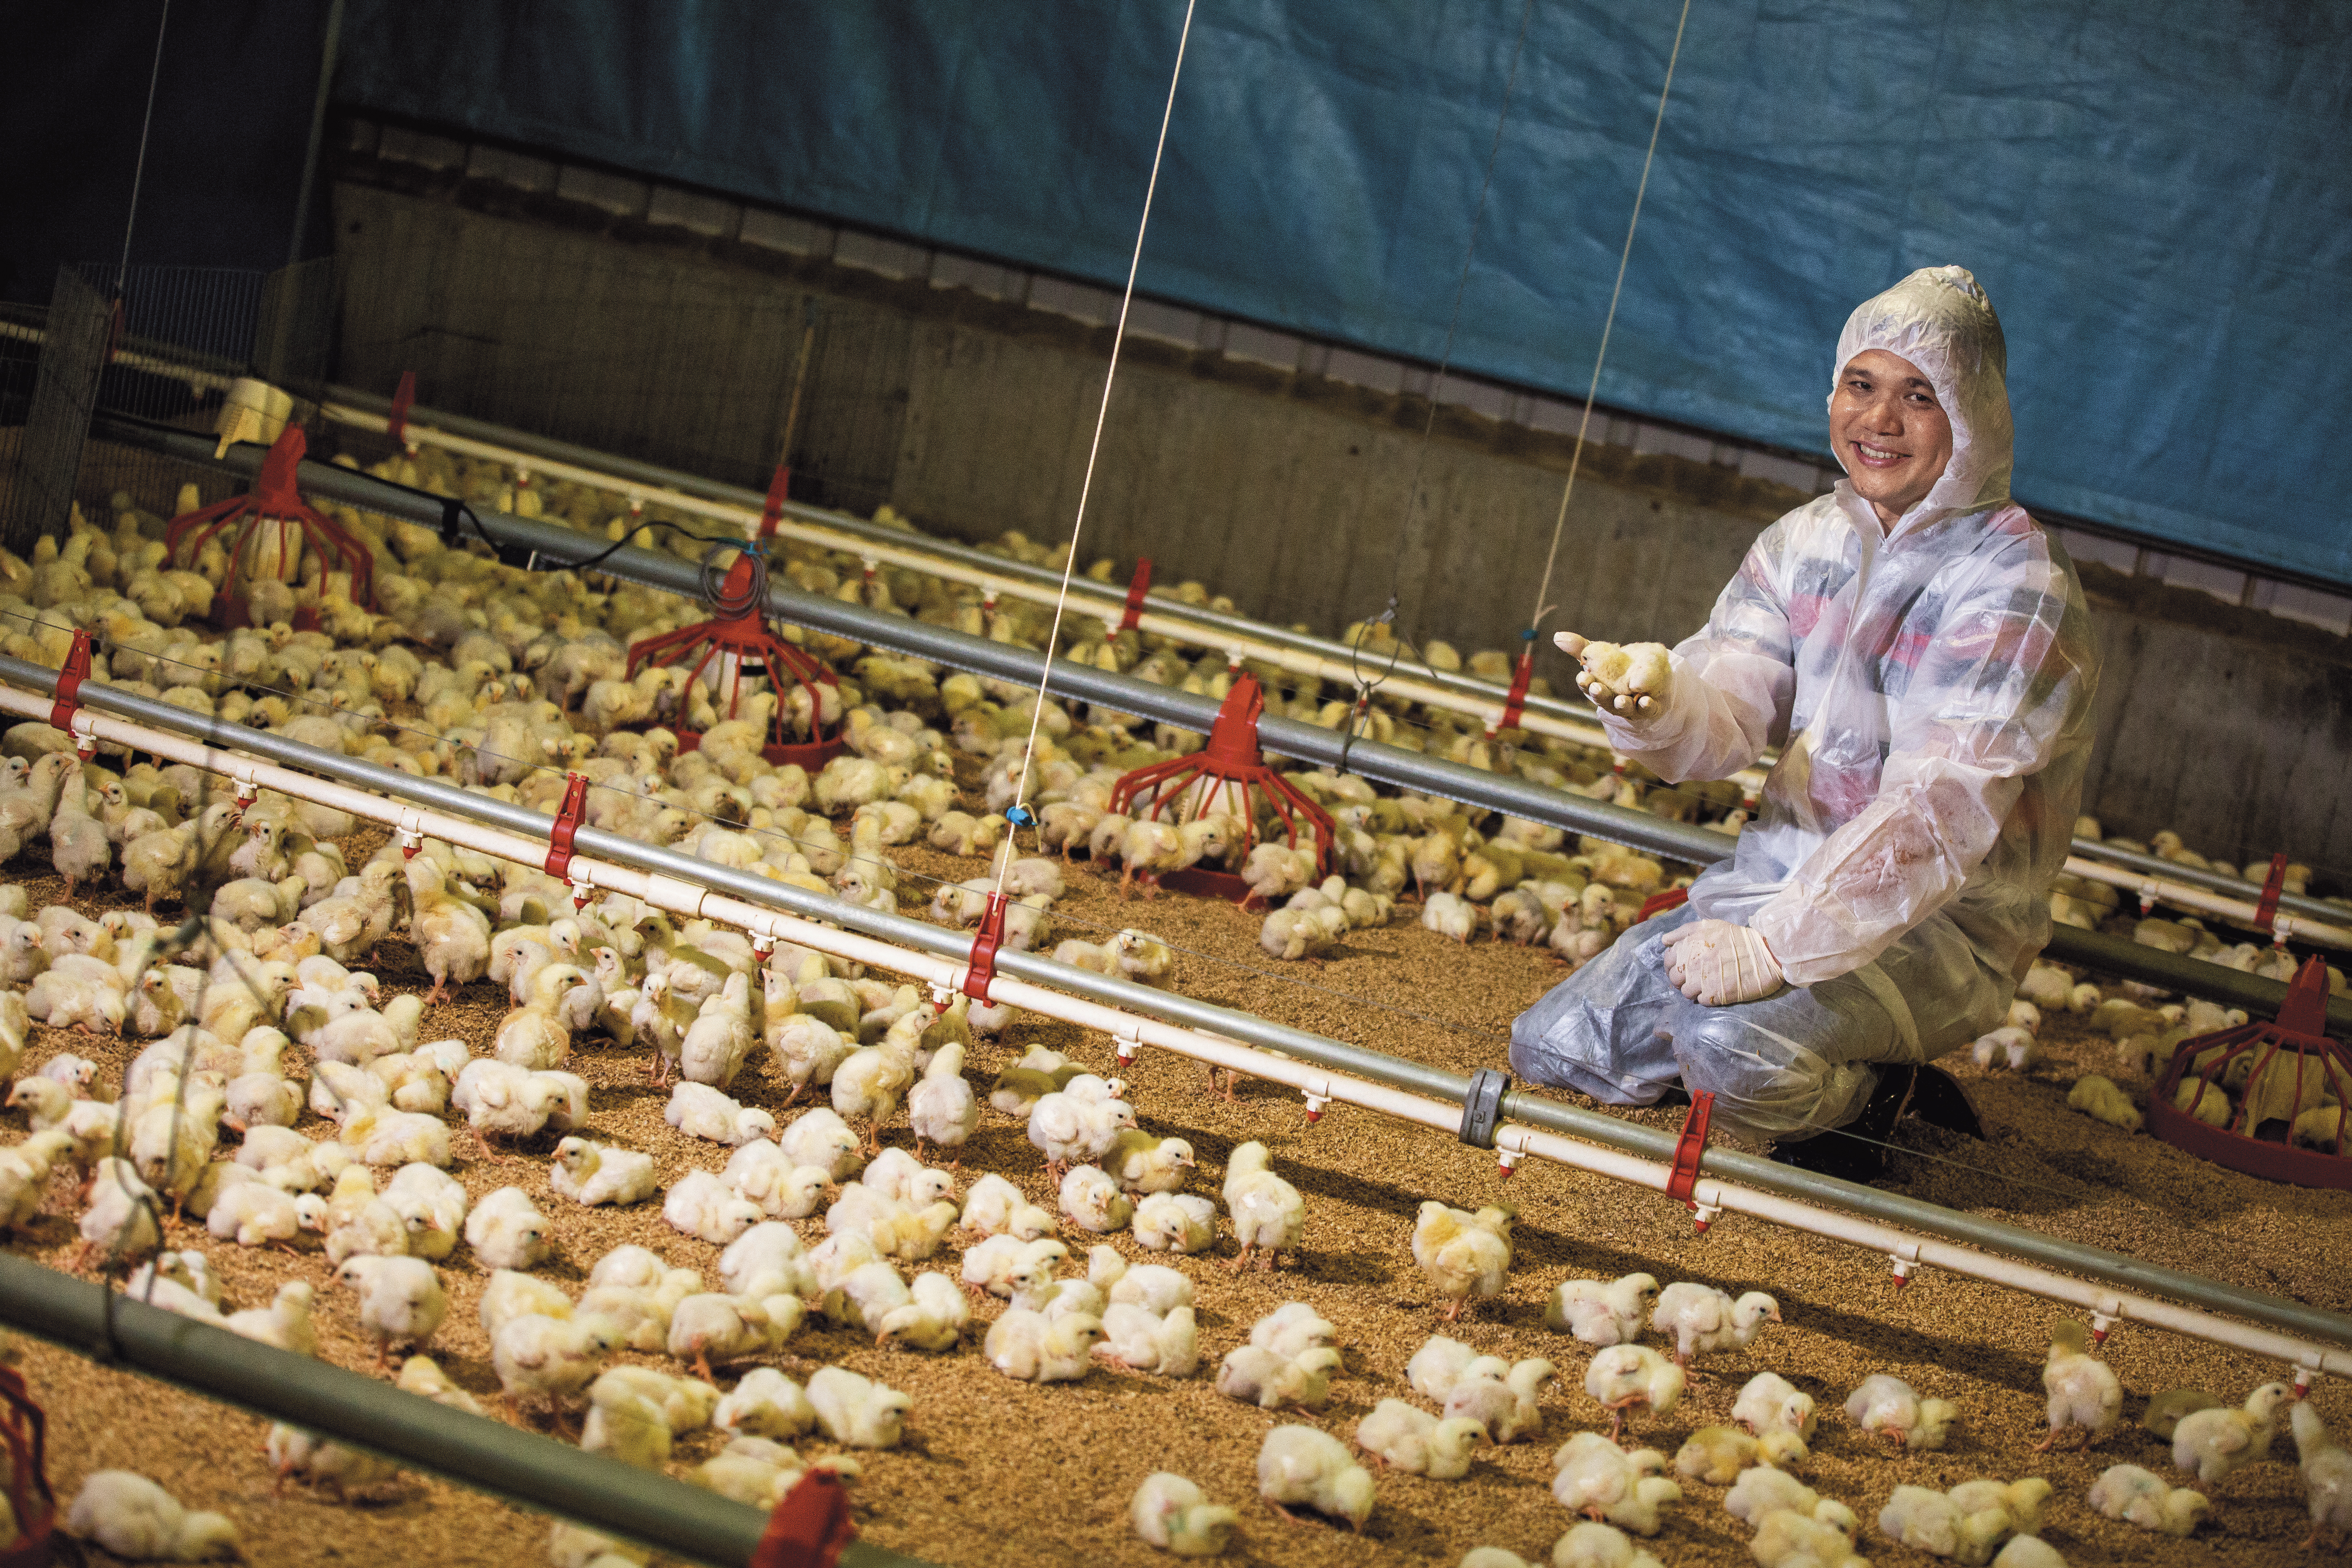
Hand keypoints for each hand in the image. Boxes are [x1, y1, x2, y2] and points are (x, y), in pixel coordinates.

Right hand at [1554, 632, 1671, 720]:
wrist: (1653, 678)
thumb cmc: (1620, 669)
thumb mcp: (1602, 655)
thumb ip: (1581, 648)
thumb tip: (1557, 636)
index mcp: (1599, 686)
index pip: (1588, 686)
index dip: (1585, 683)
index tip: (1583, 677)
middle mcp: (1613, 699)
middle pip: (1604, 699)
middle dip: (1599, 695)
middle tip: (1596, 688)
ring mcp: (1631, 706)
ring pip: (1624, 708)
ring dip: (1621, 704)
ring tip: (1620, 700)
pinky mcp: (1651, 708)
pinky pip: (1648, 710)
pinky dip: (1646, 706)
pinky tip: (1645, 701)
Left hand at [1661, 919, 1782, 1005]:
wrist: (1766, 953)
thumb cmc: (1737, 938)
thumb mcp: (1709, 926)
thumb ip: (1683, 932)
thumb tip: (1664, 941)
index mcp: (1689, 946)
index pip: (1668, 960)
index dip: (1674, 965)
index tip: (1683, 966)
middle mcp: (1693, 962)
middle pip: (1674, 978)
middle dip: (1682, 979)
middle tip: (1694, 977)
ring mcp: (1703, 980)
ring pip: (1686, 992)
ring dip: (1693, 990)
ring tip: (1706, 985)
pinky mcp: (1716, 994)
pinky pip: (1701, 1001)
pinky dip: (1706, 998)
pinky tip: (1716, 990)